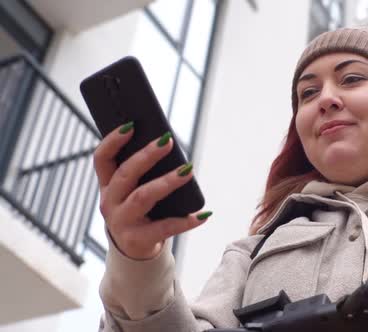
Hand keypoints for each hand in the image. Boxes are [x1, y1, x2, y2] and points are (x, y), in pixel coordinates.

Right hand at [93, 123, 210, 259]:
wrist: (134, 249)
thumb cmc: (140, 210)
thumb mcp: (135, 190)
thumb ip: (144, 170)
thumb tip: (168, 144)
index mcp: (107, 186)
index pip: (102, 159)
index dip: (113, 141)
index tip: (131, 125)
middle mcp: (110, 202)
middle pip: (125, 175)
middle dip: (146, 156)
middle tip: (168, 141)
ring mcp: (122, 222)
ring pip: (143, 197)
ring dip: (167, 182)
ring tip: (189, 171)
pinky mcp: (139, 239)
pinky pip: (165, 227)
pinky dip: (186, 221)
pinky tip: (203, 214)